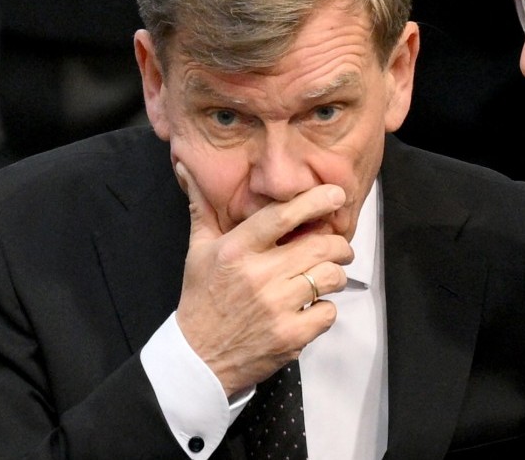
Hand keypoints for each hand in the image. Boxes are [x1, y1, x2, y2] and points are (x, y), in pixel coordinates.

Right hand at [173, 162, 353, 395]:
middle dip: (338, 245)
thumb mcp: (198, 251)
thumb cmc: (201, 299)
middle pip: (320, 246)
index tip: (336, 195)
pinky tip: (311, 307)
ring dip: (335, 275)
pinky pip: (328, 311)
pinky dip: (325, 309)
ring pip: (330, 277)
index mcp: (236, 250)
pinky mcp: (290, 336)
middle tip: (338, 247)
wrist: (198, 358)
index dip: (315, 201)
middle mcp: (258, 276)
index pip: (282, 216)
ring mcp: (276, 307)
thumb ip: (202, 208)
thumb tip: (186, 167)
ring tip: (326, 277)